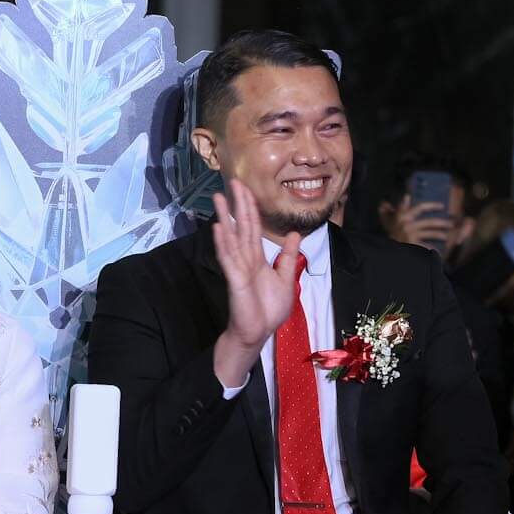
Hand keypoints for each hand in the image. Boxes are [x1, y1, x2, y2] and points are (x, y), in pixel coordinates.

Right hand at [210, 178, 302, 388]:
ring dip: (224, 217)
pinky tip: (219, 228)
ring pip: (231, 237)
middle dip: (238, 204)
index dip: (250, 207)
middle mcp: (245, 259)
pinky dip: (223, 243)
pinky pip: (228, 258)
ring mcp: (238, 268)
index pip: (253, 227)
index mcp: (257, 258)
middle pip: (241, 226)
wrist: (259, 332)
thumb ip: (288, 257)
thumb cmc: (268, 310)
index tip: (245, 188)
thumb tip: (295, 234)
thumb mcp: (286, 278)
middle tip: (232, 181)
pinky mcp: (234, 280)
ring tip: (217, 197)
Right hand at [384, 195, 457, 255]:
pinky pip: (426, 246)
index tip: (442, 206)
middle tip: (451, 224)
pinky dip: (433, 250)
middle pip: (430, 222)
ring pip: (430, 233)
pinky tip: (438, 252)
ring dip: (440, 234)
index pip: (420, 207)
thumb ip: (400, 208)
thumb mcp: (392, 218)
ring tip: (446, 236)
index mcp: (404, 216)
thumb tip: (407, 196)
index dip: (432, 205)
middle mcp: (408, 224)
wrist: (386, 250)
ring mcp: (411, 235)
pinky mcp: (412, 245)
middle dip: (442, 223)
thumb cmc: (390, 232)